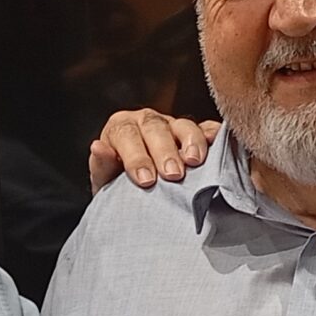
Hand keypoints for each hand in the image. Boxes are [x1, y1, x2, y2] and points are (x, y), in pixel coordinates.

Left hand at [90, 111, 220, 191]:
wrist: (141, 194)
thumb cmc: (121, 187)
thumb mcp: (106, 181)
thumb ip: (102, 166)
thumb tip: (98, 147)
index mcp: (121, 128)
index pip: (126, 135)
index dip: (136, 156)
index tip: (145, 180)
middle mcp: (147, 121)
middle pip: (156, 128)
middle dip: (164, 151)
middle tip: (172, 175)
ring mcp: (173, 125)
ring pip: (183, 125)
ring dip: (191, 142)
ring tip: (195, 161)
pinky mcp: (197, 133)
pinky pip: (208, 129)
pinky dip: (213, 134)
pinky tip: (217, 144)